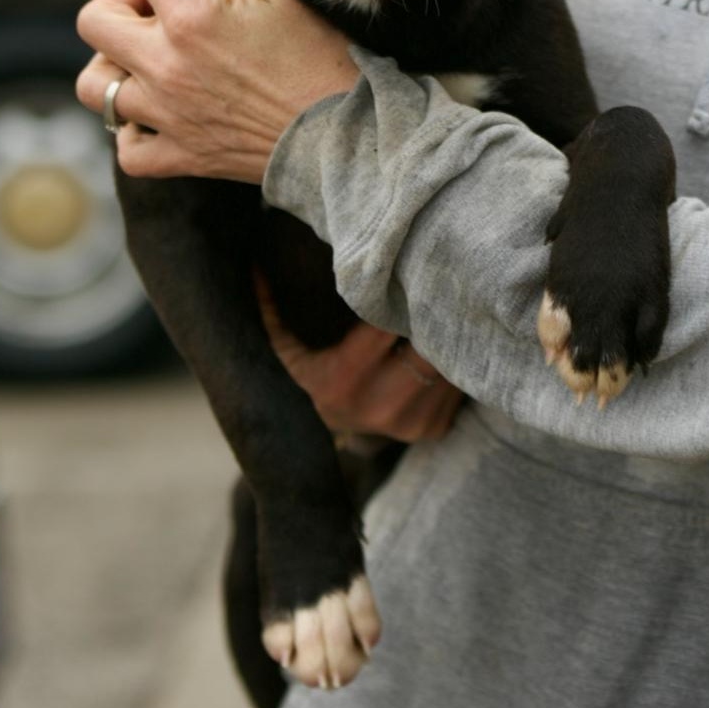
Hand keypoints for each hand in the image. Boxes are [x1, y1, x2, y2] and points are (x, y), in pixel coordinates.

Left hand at [76, 0, 359, 182]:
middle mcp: (164, 66)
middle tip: (157, 6)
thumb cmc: (319, 59)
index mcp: (189, 17)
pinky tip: (157, 115)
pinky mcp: (180, 156)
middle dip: (121, 1)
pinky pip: (128, 150)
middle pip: (95, 20)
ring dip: (113, 66)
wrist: (343, 135)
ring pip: (95, 87)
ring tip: (146, 59)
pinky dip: (133, 132)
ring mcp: (167, 115)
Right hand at [256, 275, 463, 443]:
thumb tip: (252, 265)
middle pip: (427, 344)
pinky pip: (456, 382)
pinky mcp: (434, 428)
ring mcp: (412, 421)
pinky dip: (449, 361)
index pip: (389, 324)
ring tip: (436, 313)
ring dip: (443, 337)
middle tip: (430, 289)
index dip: (400, 297)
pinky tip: (435, 346)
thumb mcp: (283, 347)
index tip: (404, 275)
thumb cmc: (308, 377)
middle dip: (429, 316)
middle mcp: (381, 405)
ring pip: (446, 362)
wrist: (330, 442)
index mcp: (344, 378)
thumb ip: (271, 308)